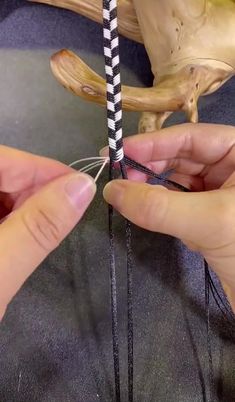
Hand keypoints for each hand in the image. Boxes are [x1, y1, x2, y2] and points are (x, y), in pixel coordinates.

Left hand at [0, 146, 95, 319]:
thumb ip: (39, 227)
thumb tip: (83, 187)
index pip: (1, 160)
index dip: (42, 169)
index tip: (81, 186)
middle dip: (33, 190)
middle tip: (63, 215)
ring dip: (20, 206)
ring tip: (37, 232)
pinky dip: (5, 219)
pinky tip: (13, 237)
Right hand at [102, 123, 234, 311]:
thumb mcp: (210, 221)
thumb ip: (159, 205)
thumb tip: (111, 190)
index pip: (190, 137)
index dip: (151, 143)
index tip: (117, 152)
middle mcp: (231, 168)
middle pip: (181, 158)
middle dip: (149, 167)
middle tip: (118, 179)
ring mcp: (221, 194)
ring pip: (178, 183)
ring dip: (154, 190)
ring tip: (129, 197)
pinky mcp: (212, 218)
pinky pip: (180, 206)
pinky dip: (163, 210)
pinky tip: (150, 215)